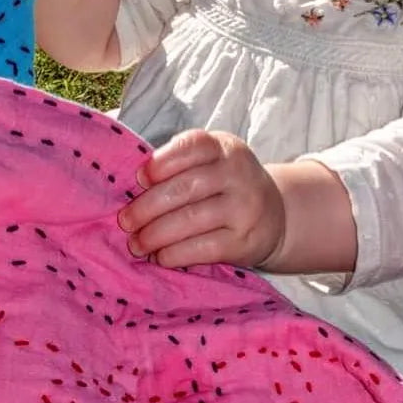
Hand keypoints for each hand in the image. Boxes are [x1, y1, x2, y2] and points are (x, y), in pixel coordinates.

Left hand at [116, 129, 285, 269]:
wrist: (275, 216)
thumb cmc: (226, 185)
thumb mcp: (212, 161)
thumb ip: (180, 163)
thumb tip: (134, 184)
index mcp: (225, 147)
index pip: (192, 146)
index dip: (161, 163)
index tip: (140, 179)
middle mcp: (238, 173)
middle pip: (185, 188)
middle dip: (147, 207)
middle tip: (126, 221)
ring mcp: (244, 208)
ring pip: (190, 220)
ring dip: (155, 235)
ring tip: (137, 244)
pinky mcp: (244, 241)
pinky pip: (202, 248)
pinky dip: (174, 254)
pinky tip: (160, 257)